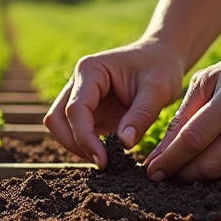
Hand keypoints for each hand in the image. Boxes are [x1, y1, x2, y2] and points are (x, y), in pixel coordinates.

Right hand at [44, 39, 185, 167]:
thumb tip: (124, 144)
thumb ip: (141, 116)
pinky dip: (88, 145)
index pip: (75, 110)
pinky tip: (110, 154)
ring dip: (78, 146)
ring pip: (62, 127)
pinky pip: (78, 131)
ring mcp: (81, 96)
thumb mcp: (158, 89)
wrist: (162, 57)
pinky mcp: (90, 110)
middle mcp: (79, 82)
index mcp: (91, 70)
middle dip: (74, 144)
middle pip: (57, 119)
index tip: (103, 160)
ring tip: (107, 160)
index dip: (84, 138)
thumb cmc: (160, 67)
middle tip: (103, 162)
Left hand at [142, 38, 220, 181]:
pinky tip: (213, 159)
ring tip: (186, 166)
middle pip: (210, 165)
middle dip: (182, 173)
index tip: (152, 170)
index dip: (169, 159)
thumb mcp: (208, 79)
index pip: (193, 140)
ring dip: (202, 175)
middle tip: (166, 172)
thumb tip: (161, 154)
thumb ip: (183, 116)